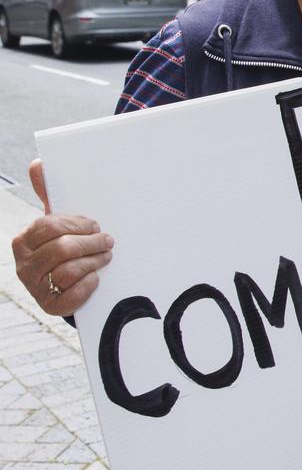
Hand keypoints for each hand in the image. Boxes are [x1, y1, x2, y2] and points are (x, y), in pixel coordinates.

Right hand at [11, 159, 113, 316]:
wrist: (66, 282)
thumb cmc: (63, 244)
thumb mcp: (57, 220)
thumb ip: (48, 194)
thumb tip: (39, 163)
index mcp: (24, 240)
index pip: (50, 226)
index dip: (78, 224)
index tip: (95, 225)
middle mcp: (24, 265)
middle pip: (61, 249)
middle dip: (90, 243)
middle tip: (108, 241)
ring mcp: (35, 287)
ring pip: (68, 271)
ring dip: (93, 262)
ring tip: (106, 257)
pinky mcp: (49, 306)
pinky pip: (71, 295)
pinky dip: (87, 285)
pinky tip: (95, 278)